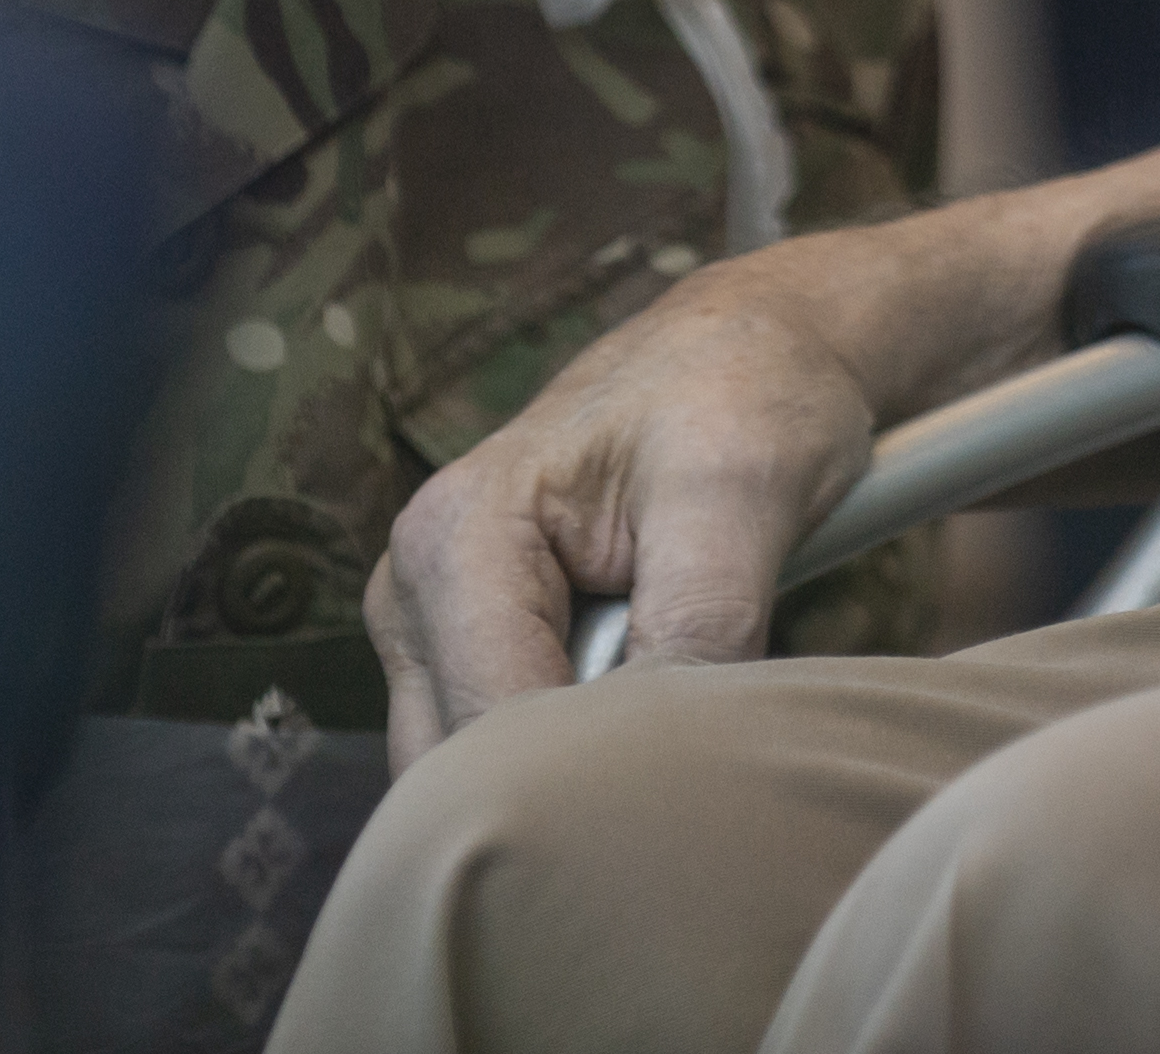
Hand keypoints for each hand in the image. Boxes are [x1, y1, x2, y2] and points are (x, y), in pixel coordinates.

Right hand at [362, 251, 886, 767]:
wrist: (747, 356)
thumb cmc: (739, 398)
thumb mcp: (738, 489)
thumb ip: (696, 622)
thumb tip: (667, 760)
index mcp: (452, 539)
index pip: (494, 731)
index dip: (598, 780)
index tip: (702, 788)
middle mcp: (412, 594)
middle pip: (465, 777)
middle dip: (574, 803)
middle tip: (697, 786)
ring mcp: (433, 638)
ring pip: (482, 787)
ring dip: (579, 790)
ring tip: (685, 748)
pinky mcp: (473, 664)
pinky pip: (510, 766)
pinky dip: (582, 772)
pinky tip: (654, 735)